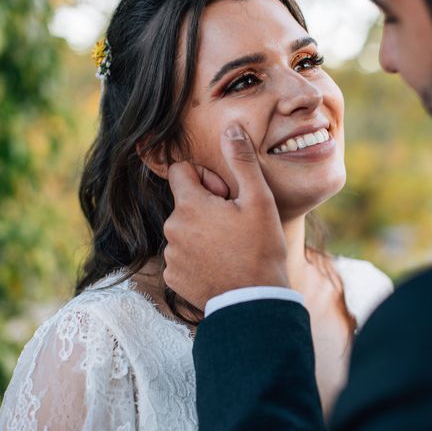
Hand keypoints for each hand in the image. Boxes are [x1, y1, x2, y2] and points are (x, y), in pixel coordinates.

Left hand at [163, 124, 289, 308]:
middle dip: (206, 207)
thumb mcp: (258, 200)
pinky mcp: (173, 278)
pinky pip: (182, 256)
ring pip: (184, 230)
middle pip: (185, 202)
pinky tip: (221, 266)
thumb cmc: (260, 248)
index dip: (206, 179)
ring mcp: (171, 256)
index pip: (181, 171)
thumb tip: (231, 128)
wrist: (254, 302)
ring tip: (230, 248)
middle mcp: (172, 228)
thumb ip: (241, 161)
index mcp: (189, 205)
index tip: (226, 196)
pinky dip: (198, 258)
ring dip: (202, 233)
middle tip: (235, 225)